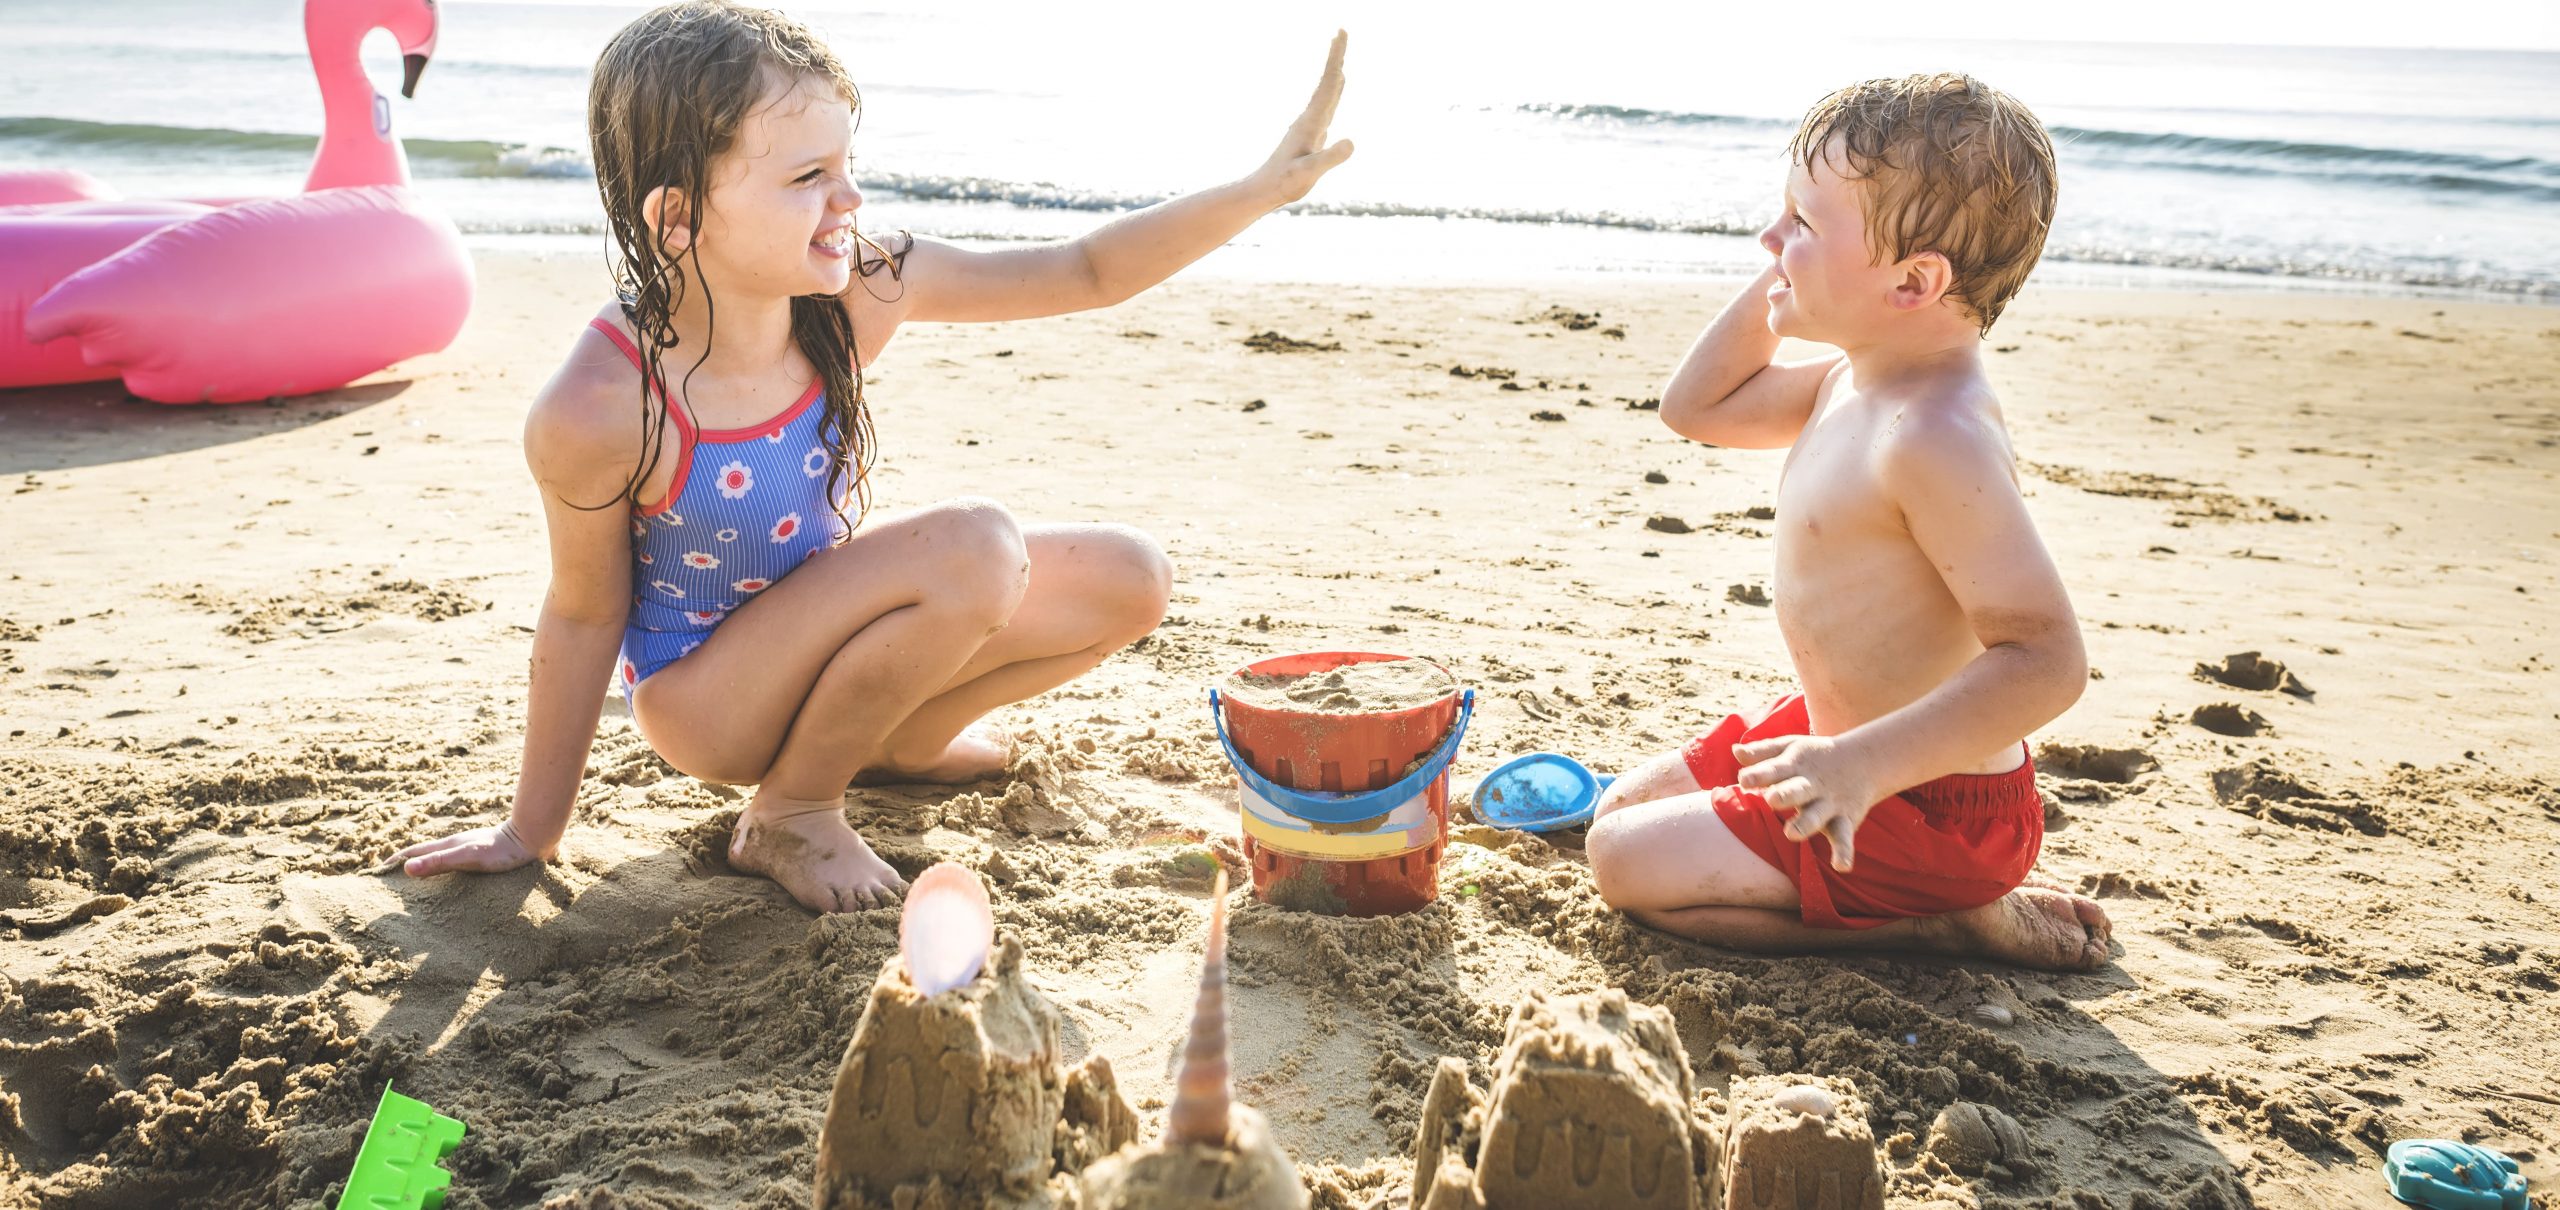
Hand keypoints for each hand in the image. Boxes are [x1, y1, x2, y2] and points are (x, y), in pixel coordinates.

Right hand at [388, 819, 547, 877]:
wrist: (533, 838)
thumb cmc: (501, 850)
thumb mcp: (466, 857)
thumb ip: (439, 863)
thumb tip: (405, 869)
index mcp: (447, 846)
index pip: (413, 854)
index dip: (395, 862)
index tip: (377, 872)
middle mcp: (456, 846)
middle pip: (424, 854)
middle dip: (406, 864)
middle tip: (390, 878)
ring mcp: (471, 849)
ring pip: (441, 858)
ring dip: (426, 866)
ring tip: (417, 882)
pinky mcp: (485, 856)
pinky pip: (458, 864)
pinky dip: (447, 871)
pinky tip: (454, 881)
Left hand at [1251, 31, 1353, 206]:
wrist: (1266, 190)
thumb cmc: (1285, 183)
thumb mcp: (1309, 172)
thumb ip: (1330, 158)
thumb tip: (1352, 142)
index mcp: (1310, 121)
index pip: (1327, 84)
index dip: (1335, 59)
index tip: (1339, 34)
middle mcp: (1310, 117)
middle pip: (1327, 81)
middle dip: (1335, 56)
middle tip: (1341, 32)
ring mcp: (1310, 124)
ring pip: (1327, 91)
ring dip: (1334, 71)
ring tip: (1341, 55)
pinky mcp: (1312, 132)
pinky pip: (1327, 103)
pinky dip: (1335, 89)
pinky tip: (1337, 87)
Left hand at [1732, 734, 1885, 870]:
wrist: (1865, 760)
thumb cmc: (1814, 757)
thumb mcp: (1789, 747)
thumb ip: (1762, 752)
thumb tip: (1736, 751)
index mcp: (1795, 765)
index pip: (1775, 769)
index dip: (1760, 775)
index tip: (1744, 780)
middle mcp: (1812, 785)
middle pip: (1798, 789)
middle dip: (1786, 794)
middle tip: (1772, 799)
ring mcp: (1829, 803)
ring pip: (1818, 815)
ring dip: (1806, 823)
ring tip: (1791, 834)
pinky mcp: (1845, 820)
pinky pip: (1845, 837)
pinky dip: (1845, 851)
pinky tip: (1842, 866)